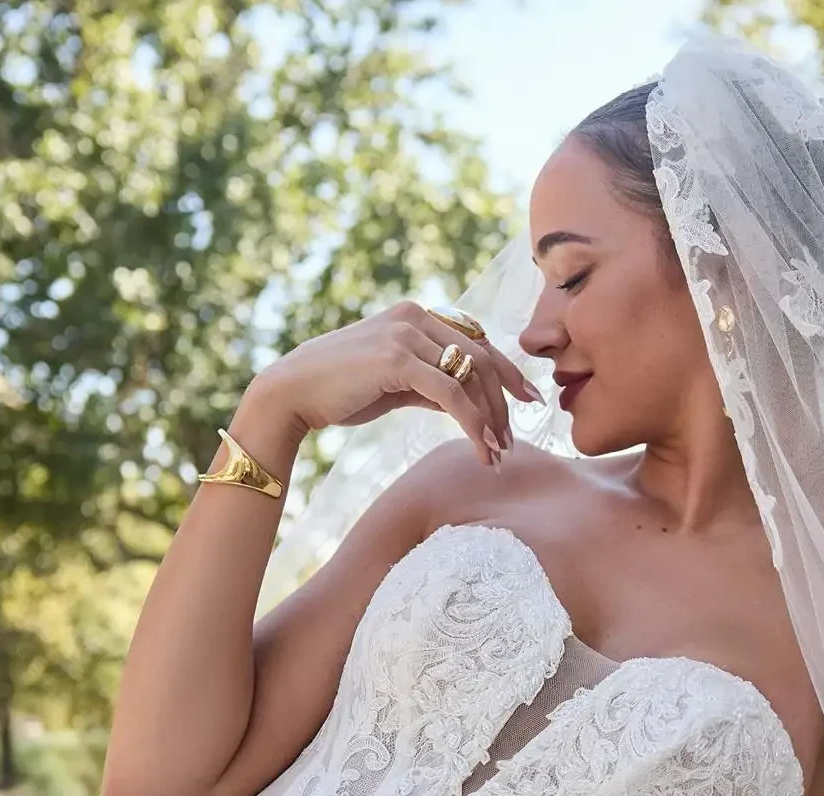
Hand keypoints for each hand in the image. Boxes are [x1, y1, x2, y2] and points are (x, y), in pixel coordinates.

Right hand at [252, 302, 541, 466]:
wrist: (294, 392)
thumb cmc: (342, 391)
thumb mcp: (397, 383)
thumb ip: (432, 383)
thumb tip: (465, 402)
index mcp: (417, 315)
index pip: (477, 341)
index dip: (508, 373)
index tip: (529, 400)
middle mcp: (415, 315)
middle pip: (482, 358)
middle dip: (503, 403)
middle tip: (510, 442)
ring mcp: (406, 333)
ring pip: (471, 375)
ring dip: (490, 418)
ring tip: (496, 453)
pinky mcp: (397, 358)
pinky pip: (451, 393)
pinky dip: (472, 423)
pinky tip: (480, 449)